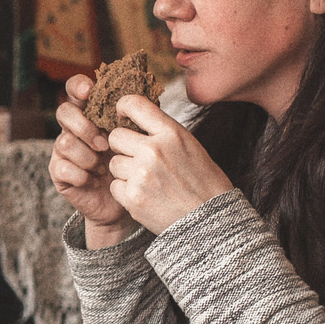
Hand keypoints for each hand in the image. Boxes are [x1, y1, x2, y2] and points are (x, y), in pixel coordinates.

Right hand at [50, 74, 134, 243]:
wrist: (124, 202)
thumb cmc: (133, 164)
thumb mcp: (137, 138)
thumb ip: (136, 116)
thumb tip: (141, 95)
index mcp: (91, 114)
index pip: (75, 89)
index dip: (78, 86)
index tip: (89, 91)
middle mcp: (74, 129)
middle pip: (64, 112)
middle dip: (83, 126)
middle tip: (104, 144)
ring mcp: (64, 151)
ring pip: (64, 142)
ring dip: (86, 155)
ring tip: (102, 167)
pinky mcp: (59, 173)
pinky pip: (62, 168)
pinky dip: (80, 174)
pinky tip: (93, 180)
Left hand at [103, 95, 233, 234]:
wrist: (210, 219)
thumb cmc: (202, 181)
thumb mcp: (190, 146)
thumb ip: (163, 131)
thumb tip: (134, 115)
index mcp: (171, 133)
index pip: (134, 104)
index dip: (123, 107)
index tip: (121, 114)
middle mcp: (154, 150)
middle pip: (115, 136)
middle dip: (122, 146)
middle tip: (137, 157)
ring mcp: (141, 175)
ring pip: (114, 163)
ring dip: (125, 171)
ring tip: (147, 180)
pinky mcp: (133, 197)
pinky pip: (115, 186)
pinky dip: (126, 191)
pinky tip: (145, 195)